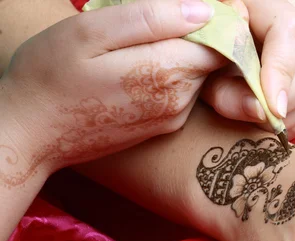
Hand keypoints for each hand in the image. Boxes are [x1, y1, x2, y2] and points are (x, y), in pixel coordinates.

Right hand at [0, 0, 223, 184]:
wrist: (31, 134)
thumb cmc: (50, 75)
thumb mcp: (90, 32)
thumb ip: (150, 19)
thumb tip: (203, 11)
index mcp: (167, 72)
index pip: (221, 42)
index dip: (223, 19)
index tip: (216, 2)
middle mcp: (178, 100)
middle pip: (212, 58)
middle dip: (203, 33)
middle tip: (168, 14)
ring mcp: (172, 117)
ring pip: (197, 74)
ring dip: (185, 51)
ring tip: (146, 38)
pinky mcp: (162, 126)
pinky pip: (182, 91)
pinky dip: (174, 71)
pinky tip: (143, 61)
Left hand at [200, 0, 294, 136]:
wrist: (225, 39)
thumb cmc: (209, 51)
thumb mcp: (206, 69)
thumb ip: (226, 91)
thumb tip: (262, 112)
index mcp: (267, 0)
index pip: (289, 30)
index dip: (283, 71)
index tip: (273, 109)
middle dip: (292, 100)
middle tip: (264, 124)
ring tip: (270, 125)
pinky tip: (285, 124)